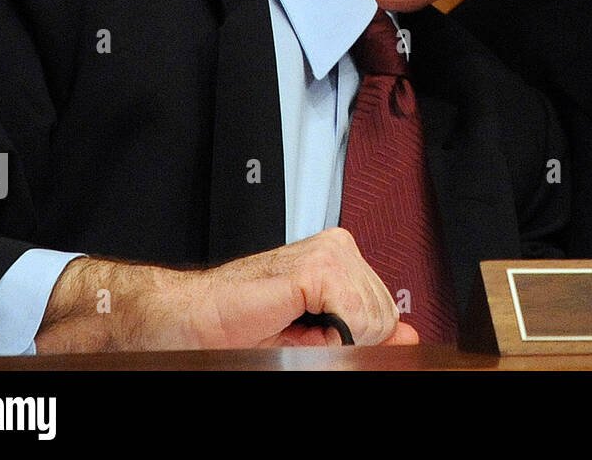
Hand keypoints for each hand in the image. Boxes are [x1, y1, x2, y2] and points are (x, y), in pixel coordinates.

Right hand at [35, 228, 418, 351]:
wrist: (180, 319)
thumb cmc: (232, 328)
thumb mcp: (312, 339)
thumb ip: (363, 334)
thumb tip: (411, 335)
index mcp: (338, 263)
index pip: (385, 312)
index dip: (362, 340)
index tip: (322, 342)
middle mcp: (339, 249)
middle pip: (384, 315)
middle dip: (346, 339)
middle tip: (293, 334)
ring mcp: (330, 251)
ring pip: (374, 318)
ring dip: (332, 338)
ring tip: (286, 327)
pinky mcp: (318, 264)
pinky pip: (356, 317)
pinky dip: (328, 334)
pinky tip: (289, 323)